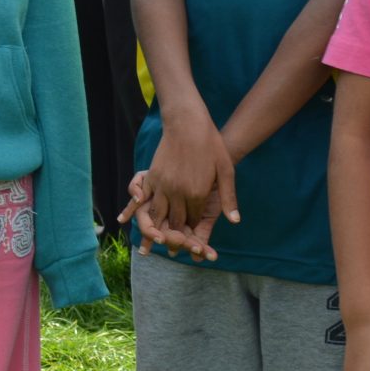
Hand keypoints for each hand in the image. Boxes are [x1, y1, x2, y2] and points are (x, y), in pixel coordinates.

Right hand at [119, 114, 237, 259]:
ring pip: (159, 215)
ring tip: (155, 241)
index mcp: (198, 193)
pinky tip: (134, 220)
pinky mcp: (152, 177)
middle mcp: (178, 192)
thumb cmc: (211, 145)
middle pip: (176, 222)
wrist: (188, 122)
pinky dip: (140, 212)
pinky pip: (145, 201)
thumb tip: (235, 221)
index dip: (194, 231)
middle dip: (176, 237)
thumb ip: (228, 198)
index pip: (194, 221)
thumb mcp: (227, 171)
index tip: (194, 238)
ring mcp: (163, 185)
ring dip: (157, 230)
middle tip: (175, 248)